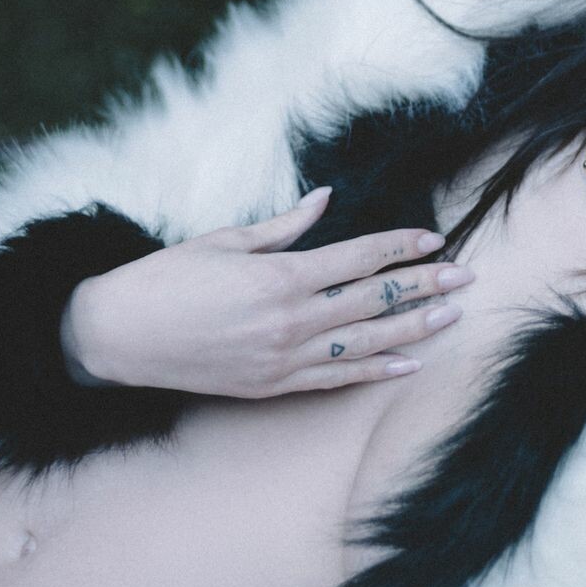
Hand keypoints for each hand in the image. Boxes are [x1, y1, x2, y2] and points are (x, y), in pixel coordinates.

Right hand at [61, 187, 474, 397]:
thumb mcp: (225, 241)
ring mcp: (284, 358)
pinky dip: (375, 370)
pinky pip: (336, 378)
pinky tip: (408, 363)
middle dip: (423, 287)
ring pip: (364, 342)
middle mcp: (290, 319)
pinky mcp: (273, 386)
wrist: (119, 336)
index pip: (358, 259)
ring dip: (412, 328)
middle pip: (373, 301)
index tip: (435, 240)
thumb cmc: (167, 279)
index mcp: (279, 276)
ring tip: (451, 316)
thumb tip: (326, 200)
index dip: (400, 248)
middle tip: (466, 278)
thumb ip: (284, 226)